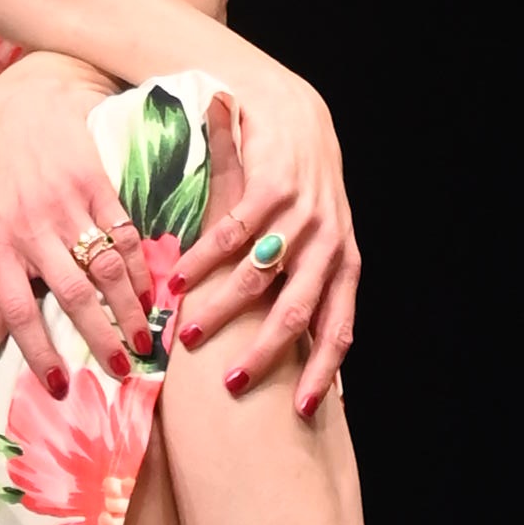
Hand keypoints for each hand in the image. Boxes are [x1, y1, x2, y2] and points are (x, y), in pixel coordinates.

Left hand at [0, 51, 153, 382]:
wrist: (19, 103)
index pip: (16, 308)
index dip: (38, 350)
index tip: (59, 385)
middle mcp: (31, 226)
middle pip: (71, 292)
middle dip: (99, 335)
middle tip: (121, 369)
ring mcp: (66, 202)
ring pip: (104, 264)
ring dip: (128, 306)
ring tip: (143, 337)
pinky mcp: (95, 180)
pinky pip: (123, 231)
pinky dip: (140, 265)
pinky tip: (152, 289)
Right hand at [177, 57, 358, 413]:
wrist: (296, 113)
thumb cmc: (302, 191)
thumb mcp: (318, 242)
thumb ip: (309, 292)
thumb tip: (312, 358)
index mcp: (344, 263)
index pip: (339, 328)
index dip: (322, 371)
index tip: (300, 411)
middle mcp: (328, 241)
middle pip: (296, 310)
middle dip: (263, 353)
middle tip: (231, 385)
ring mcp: (301, 214)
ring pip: (258, 276)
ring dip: (221, 310)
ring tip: (189, 335)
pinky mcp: (271, 185)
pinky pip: (233, 233)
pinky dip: (204, 260)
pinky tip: (179, 279)